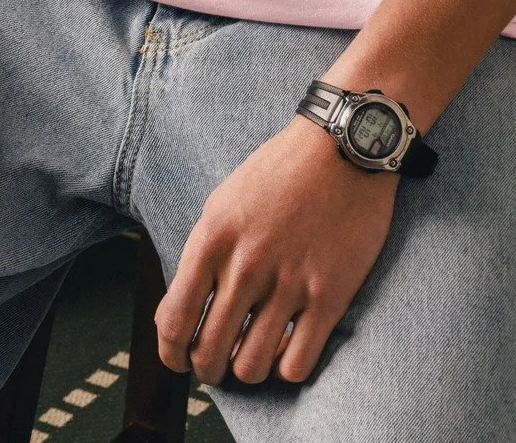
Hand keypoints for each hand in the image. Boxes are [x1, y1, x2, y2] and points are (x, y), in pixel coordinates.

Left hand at [155, 115, 400, 387]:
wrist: (344, 144)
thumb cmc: (281, 171)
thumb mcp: (224, 201)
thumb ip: (202, 255)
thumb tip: (183, 312)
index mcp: (213, 239)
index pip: (174, 322)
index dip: (171, 354)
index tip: (180, 359)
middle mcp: (247, 265)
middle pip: (209, 353)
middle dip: (207, 369)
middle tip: (216, 364)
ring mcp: (289, 283)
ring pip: (251, 368)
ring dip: (246, 370)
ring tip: (253, 354)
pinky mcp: (330, 296)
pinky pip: (297, 365)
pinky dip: (287, 368)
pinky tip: (289, 347)